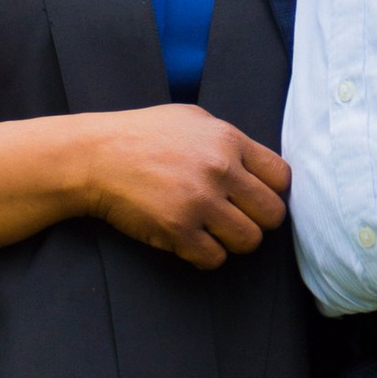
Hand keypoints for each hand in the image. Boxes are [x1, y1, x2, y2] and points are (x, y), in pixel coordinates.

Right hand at [80, 111, 290, 271]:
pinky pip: (214, 258)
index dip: (272, 191)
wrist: (95, 156)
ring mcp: (199, 202)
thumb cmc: (142, 135)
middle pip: (272, 214)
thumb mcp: (192, 119)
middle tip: (237, 219)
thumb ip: (228, 140)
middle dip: (258, 221)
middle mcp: (220, 170)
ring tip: (214, 231)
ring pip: (249, 241)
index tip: (255, 196)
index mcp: (228, 140)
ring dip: (234, 241)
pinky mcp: (178, 230)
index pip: (281, 177)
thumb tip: (257, 166)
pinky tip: (191, 241)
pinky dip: (206, 255)